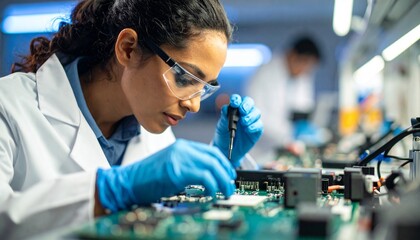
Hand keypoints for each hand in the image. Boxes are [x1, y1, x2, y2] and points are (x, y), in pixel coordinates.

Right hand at [96, 139, 235, 211]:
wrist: (126, 182)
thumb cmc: (146, 177)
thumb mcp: (171, 165)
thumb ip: (188, 164)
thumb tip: (208, 175)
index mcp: (182, 146)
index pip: (211, 151)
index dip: (224, 164)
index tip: (229, 174)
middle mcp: (182, 149)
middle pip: (215, 158)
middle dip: (227, 173)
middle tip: (230, 186)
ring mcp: (179, 159)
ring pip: (212, 167)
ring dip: (223, 182)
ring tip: (225, 192)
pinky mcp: (177, 172)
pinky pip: (204, 178)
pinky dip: (212, 187)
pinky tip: (211, 195)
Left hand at [213, 94, 262, 167]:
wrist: (226, 149)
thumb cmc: (223, 135)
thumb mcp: (221, 126)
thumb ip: (224, 117)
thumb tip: (225, 108)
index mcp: (235, 109)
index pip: (238, 100)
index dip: (237, 99)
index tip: (234, 102)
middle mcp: (244, 112)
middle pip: (249, 102)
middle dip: (246, 105)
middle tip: (242, 111)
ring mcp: (251, 120)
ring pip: (256, 113)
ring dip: (250, 116)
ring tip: (243, 123)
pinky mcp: (256, 130)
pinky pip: (259, 125)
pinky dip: (254, 126)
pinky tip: (248, 129)